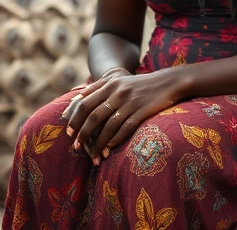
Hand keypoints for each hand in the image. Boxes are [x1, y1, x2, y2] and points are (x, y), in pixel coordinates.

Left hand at [65, 68, 180, 162]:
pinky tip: (110, 148)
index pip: (85, 103)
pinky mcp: (142, 111)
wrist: (167, 82)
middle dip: (83, 134)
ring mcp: (130, 102)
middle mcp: (118, 92)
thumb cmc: (140, 84)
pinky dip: (115, 140)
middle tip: (76, 147)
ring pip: (108, 125)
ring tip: (93, 155)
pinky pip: (125, 128)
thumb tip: (76, 98)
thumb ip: (98, 87)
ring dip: (99, 142)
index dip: (75, 119)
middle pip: (94, 116)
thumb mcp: (119, 80)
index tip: (69, 133)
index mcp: (110, 84)